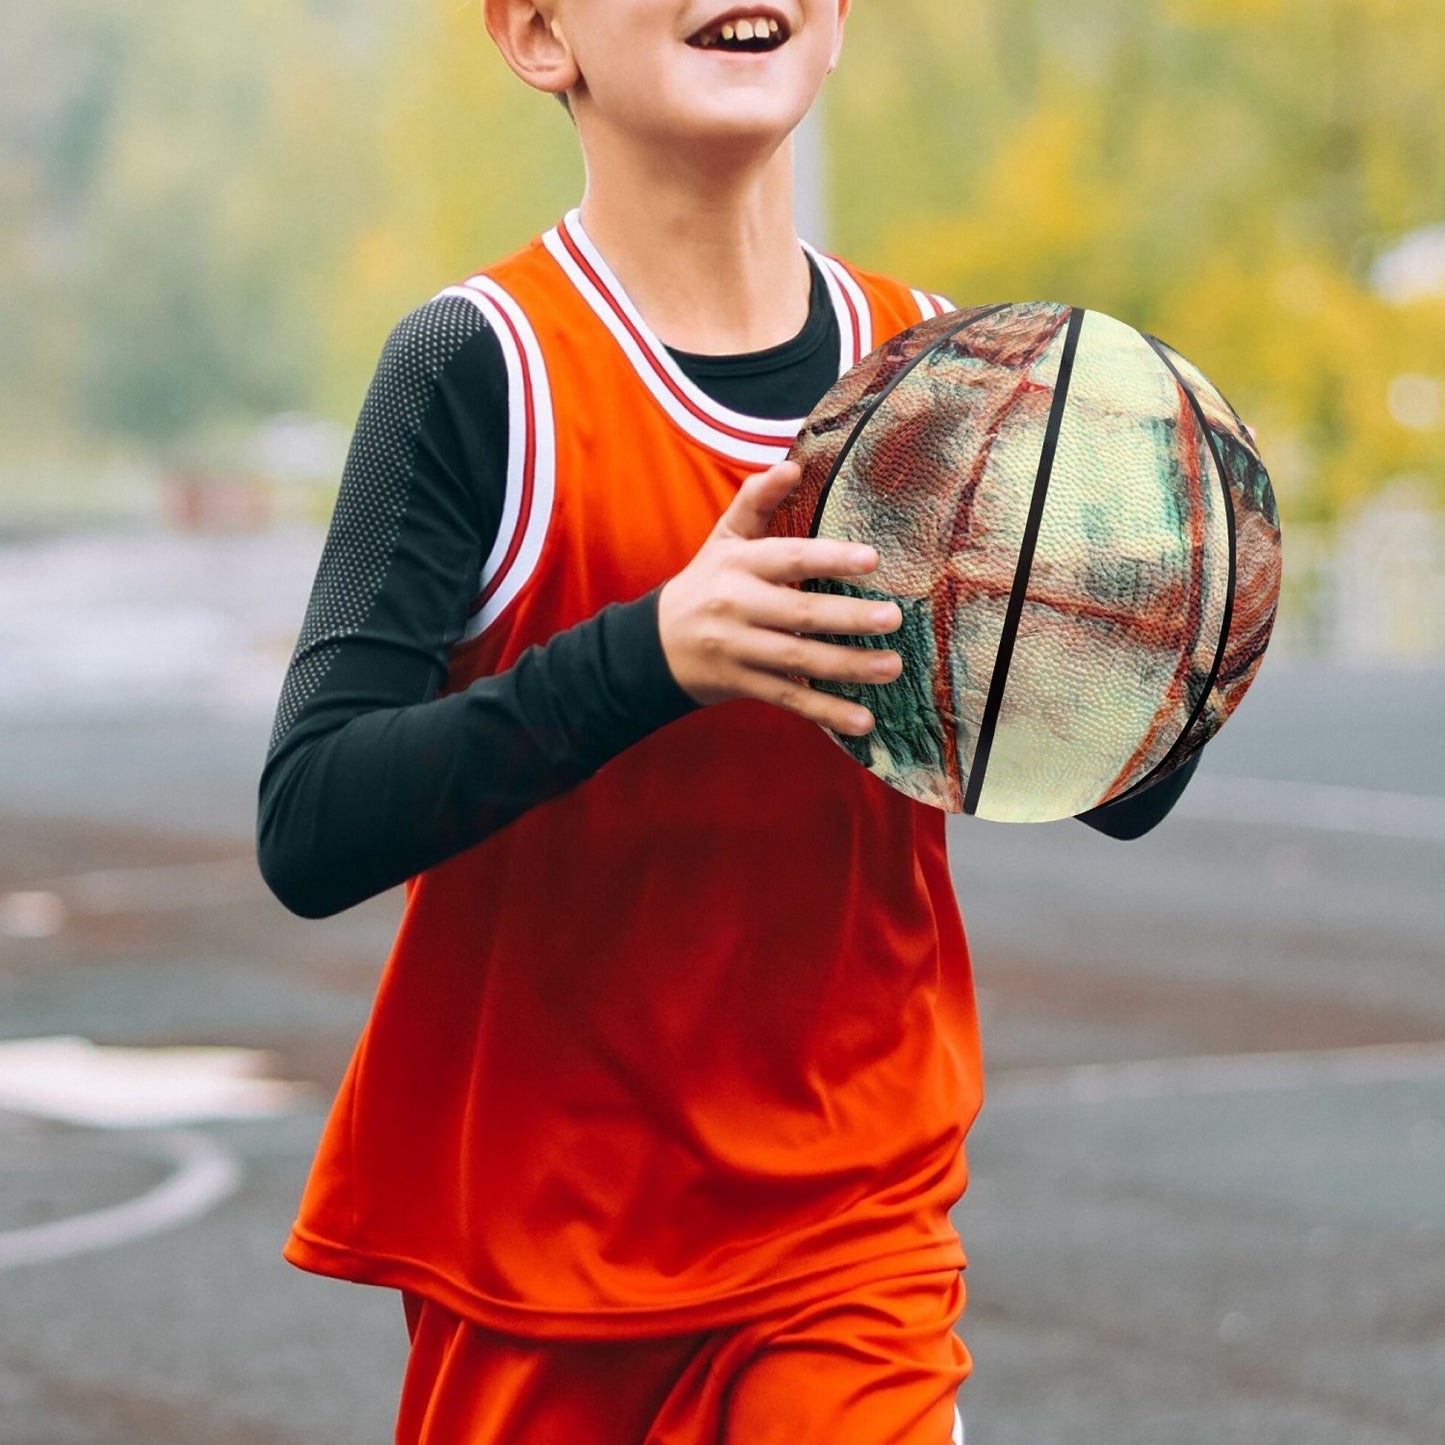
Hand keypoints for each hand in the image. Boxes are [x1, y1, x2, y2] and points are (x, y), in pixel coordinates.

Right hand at [657, 461, 902, 735]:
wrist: (654, 645)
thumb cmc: (706, 583)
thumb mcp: (724, 539)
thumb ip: (757, 500)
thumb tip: (792, 464)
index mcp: (738, 565)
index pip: (787, 558)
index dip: (828, 557)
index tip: (871, 559)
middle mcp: (737, 607)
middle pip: (799, 614)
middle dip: (849, 617)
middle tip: (894, 618)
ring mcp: (739, 650)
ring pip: (798, 660)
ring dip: (848, 666)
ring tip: (892, 666)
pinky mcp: (743, 685)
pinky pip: (790, 699)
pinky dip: (826, 712)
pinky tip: (863, 721)